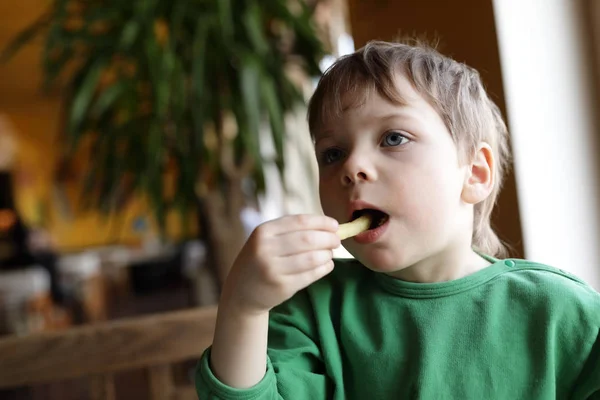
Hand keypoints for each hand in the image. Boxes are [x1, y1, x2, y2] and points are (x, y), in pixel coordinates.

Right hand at [221, 214, 339, 314]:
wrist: (242, 291)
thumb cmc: (260, 259)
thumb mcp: (266, 239)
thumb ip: (292, 230)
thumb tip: (329, 226)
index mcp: (263, 231)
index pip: (299, 221)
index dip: (321, 222)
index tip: (335, 225)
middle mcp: (266, 249)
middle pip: (308, 239)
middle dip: (328, 239)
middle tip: (336, 241)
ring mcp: (273, 269)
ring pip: (312, 258)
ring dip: (327, 254)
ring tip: (330, 253)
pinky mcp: (282, 286)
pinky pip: (311, 275)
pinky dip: (324, 268)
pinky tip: (326, 265)